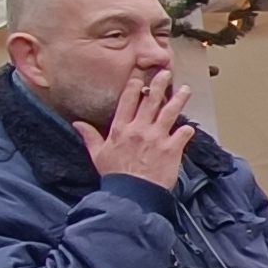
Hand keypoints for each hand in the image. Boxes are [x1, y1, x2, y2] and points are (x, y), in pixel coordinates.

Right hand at [78, 72, 191, 189]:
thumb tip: (77, 123)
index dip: (135, 87)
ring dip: (178, 99)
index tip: (140, 76)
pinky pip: (183, 133)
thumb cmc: (115, 175)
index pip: (128, 101)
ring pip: (169, 112)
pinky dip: (187, 129)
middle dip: (159, 85)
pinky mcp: (172, 148)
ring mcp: (157, 137)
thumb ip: (90, 137)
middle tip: (166, 73)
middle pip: (151, 101)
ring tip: (186, 90)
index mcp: (121, 129)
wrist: (132, 195)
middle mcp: (139, 129)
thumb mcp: (98, 155)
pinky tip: (190, 127)